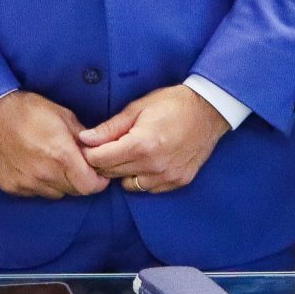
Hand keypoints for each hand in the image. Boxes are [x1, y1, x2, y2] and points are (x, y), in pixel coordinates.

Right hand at [0, 91, 105, 198]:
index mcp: (62, 155)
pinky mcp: (12, 187)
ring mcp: (26, 183)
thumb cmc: (29, 110)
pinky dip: (40, 184)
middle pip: (74, 191)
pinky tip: (33, 166)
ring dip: (59, 183)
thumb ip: (83, 138)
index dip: (98, 182)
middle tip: (76, 165)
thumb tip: (97, 150)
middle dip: (80, 180)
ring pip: (55, 194)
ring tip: (52, 164)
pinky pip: (35, 193)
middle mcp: (45, 174)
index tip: (98, 175)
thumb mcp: (63, 116)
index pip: (90, 186)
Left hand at [77, 86, 228, 194]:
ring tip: (129, 154)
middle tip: (107, 148)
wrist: (209, 111)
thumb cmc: (172, 104)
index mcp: (141, 145)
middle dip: (103, 162)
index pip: (100, 160)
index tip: (90, 145)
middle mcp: (153, 165)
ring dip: (123, 173)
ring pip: (129, 185)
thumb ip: (110, 128)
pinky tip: (146, 162)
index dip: (90, 152)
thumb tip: (85, 139)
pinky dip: (142, 178)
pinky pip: (148, 189)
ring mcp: (167, 177)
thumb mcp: (137, 109)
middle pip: (111, 174)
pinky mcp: (177, 182)